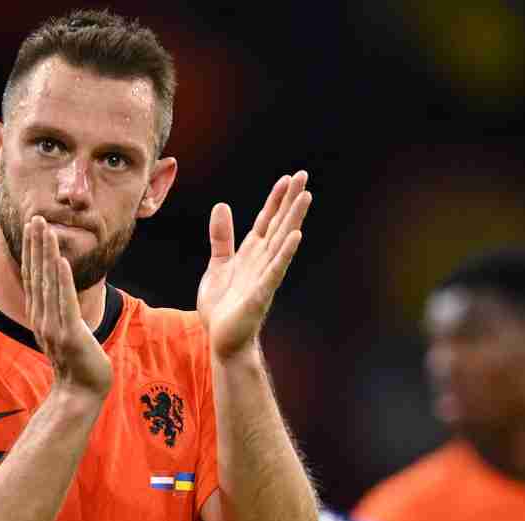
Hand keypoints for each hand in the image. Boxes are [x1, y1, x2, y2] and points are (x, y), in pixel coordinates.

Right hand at [21, 215, 112, 397]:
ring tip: (46, 231)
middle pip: (37, 275)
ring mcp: (54, 326)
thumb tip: (60, 296)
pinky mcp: (69, 335)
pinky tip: (61, 262)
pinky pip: (65, 303)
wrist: (80, 393)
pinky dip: (62, 281)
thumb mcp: (62, 333)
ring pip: (49, 284)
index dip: (32, 252)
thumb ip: (57, 313)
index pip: (34, 277)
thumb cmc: (76, 364)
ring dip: (47, 255)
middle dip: (36, 245)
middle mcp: (42, 318)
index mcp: (40, 316)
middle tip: (34, 218)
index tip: (33, 228)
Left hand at [197, 171, 312, 359]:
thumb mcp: (218, 265)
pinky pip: (274, 271)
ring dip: (293, 220)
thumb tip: (222, 205)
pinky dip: (284, 254)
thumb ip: (222, 238)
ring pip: (281, 243)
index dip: (276, 200)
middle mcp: (261, 262)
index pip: (265, 221)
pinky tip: (295, 238)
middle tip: (305, 176)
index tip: (288, 178)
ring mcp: (263, 277)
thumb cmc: (223, 306)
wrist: (222, 340)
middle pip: (278, 226)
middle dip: (291, 201)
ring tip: (306, 198)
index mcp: (251, 254)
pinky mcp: (260, 295)